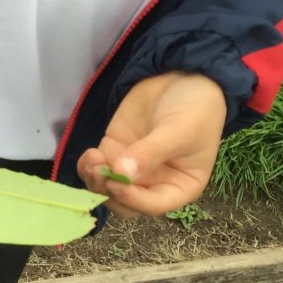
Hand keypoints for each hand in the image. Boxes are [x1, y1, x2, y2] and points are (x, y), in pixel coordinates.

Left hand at [78, 72, 226, 217]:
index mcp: (180, 186)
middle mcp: (155, 183)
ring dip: (94, 180)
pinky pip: (96, 169)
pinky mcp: (114, 152)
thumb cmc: (195, 108)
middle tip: (100, 171)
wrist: (184, 77)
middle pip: (125, 203)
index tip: (116, 183)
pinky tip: (89, 155)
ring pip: (106, 188)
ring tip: (92, 159)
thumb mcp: (179, 130)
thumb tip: (122, 174)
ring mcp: (132, 169)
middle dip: (109, 192)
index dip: (132, 199)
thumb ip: (151, 153)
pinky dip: (88, 167)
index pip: (153, 205)